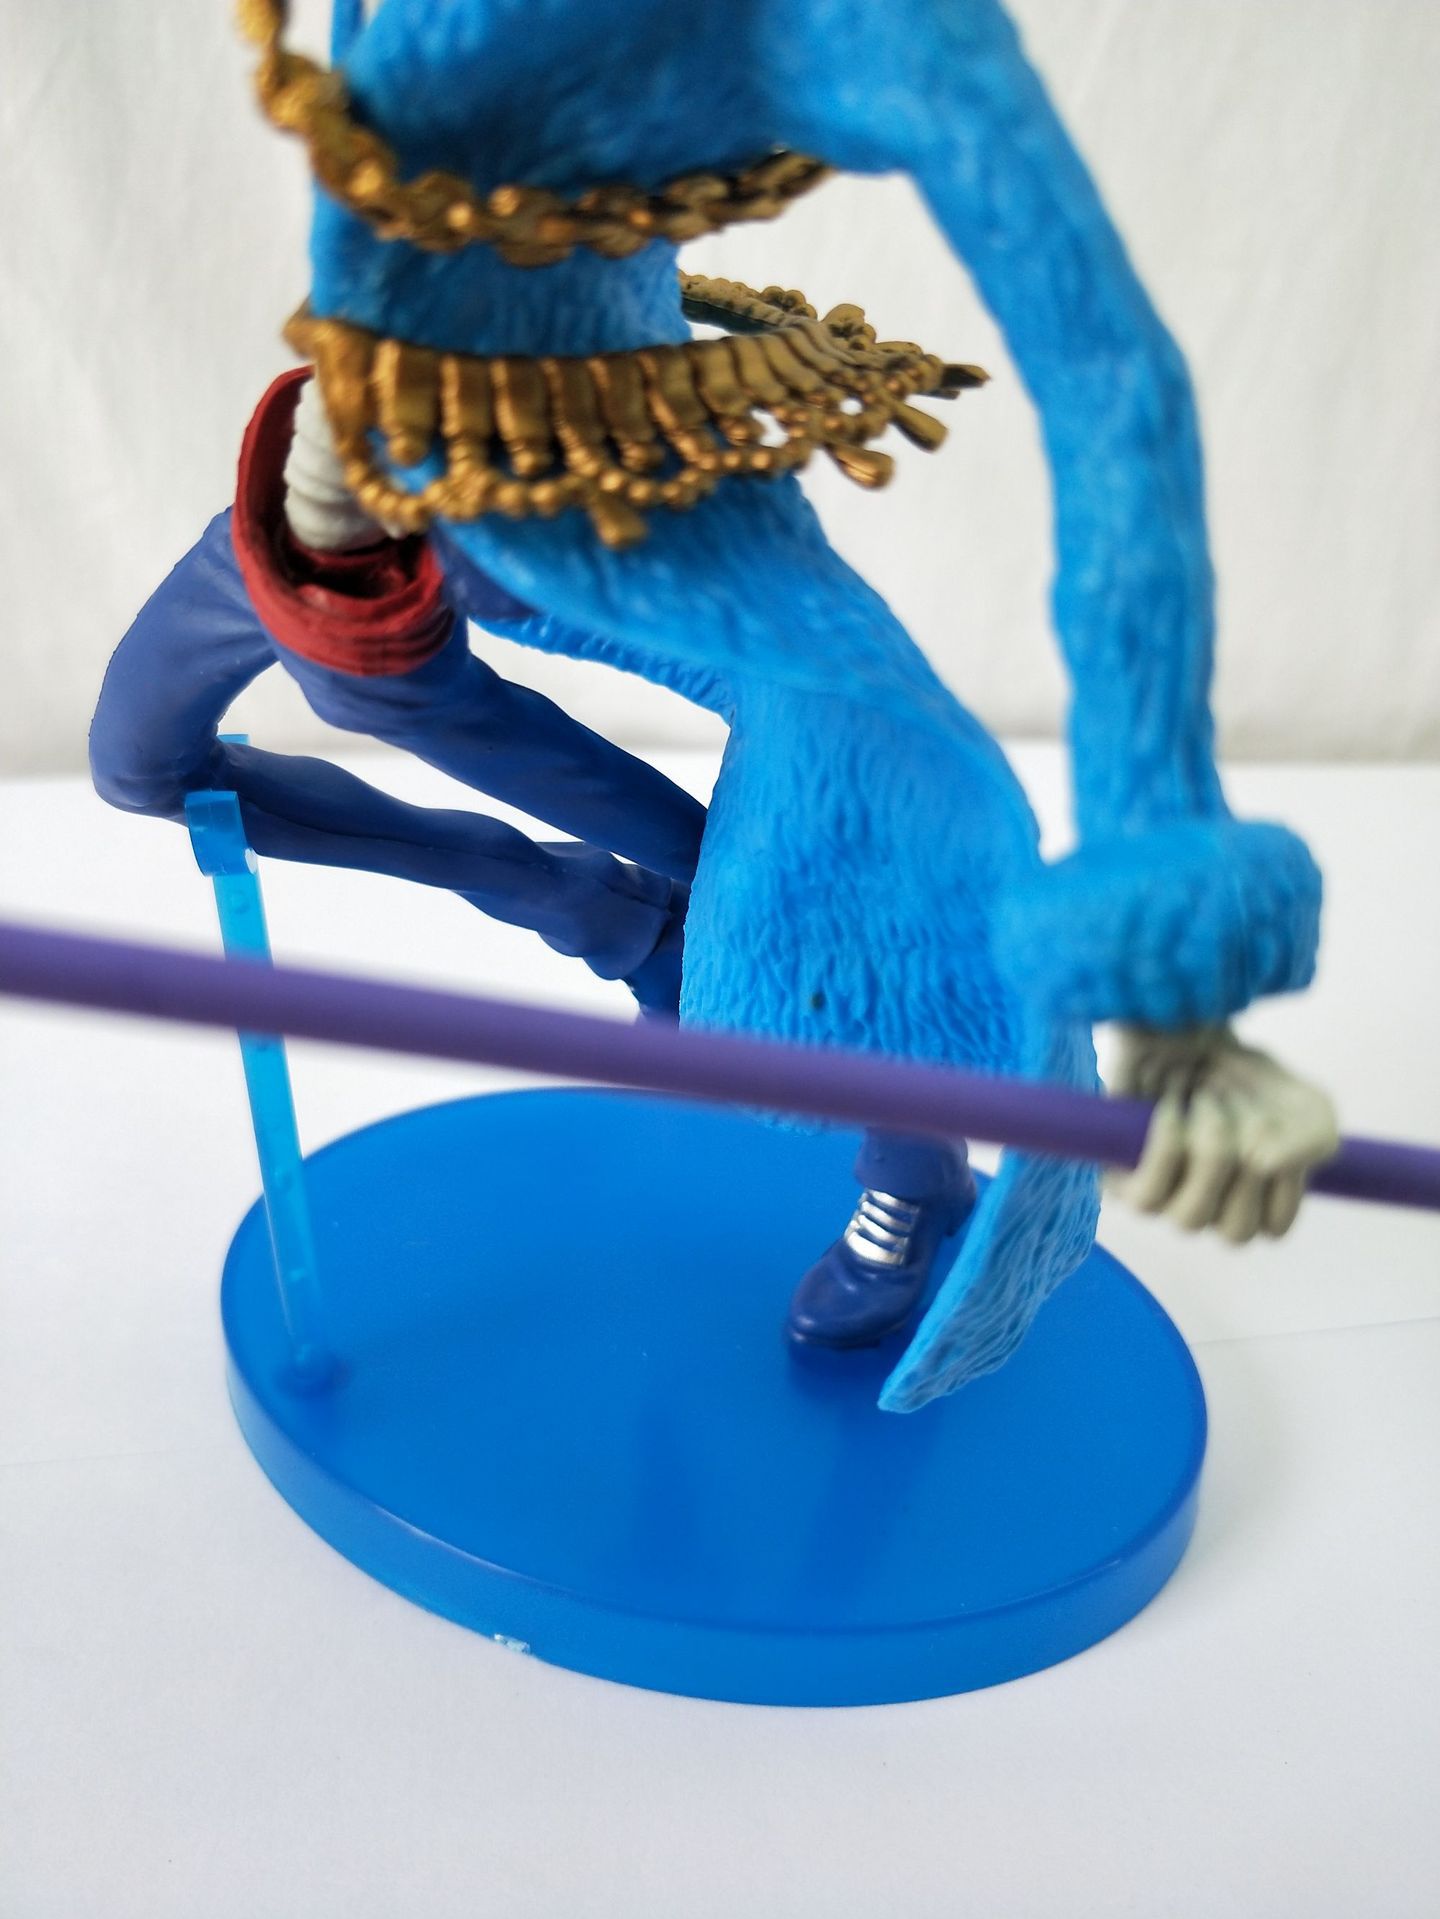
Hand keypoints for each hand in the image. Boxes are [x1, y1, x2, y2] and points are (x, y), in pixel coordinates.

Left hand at [1109, 1025, 1338, 1242]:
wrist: (1187, 1026)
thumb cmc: (1248, 1077)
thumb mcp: (1308, 1105)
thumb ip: (1311, 1141)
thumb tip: (1265, 1163)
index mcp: (1254, 1203)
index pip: (1273, 1227)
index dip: (1282, 1177)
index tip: (1277, 1125)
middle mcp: (1210, 1207)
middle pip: (1235, 1231)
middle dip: (1245, 1164)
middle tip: (1242, 1109)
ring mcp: (1164, 1198)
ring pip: (1190, 1218)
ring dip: (1208, 1153)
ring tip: (1205, 1102)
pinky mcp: (1119, 1179)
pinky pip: (1146, 1198)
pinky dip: (1166, 1147)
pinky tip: (1171, 1108)